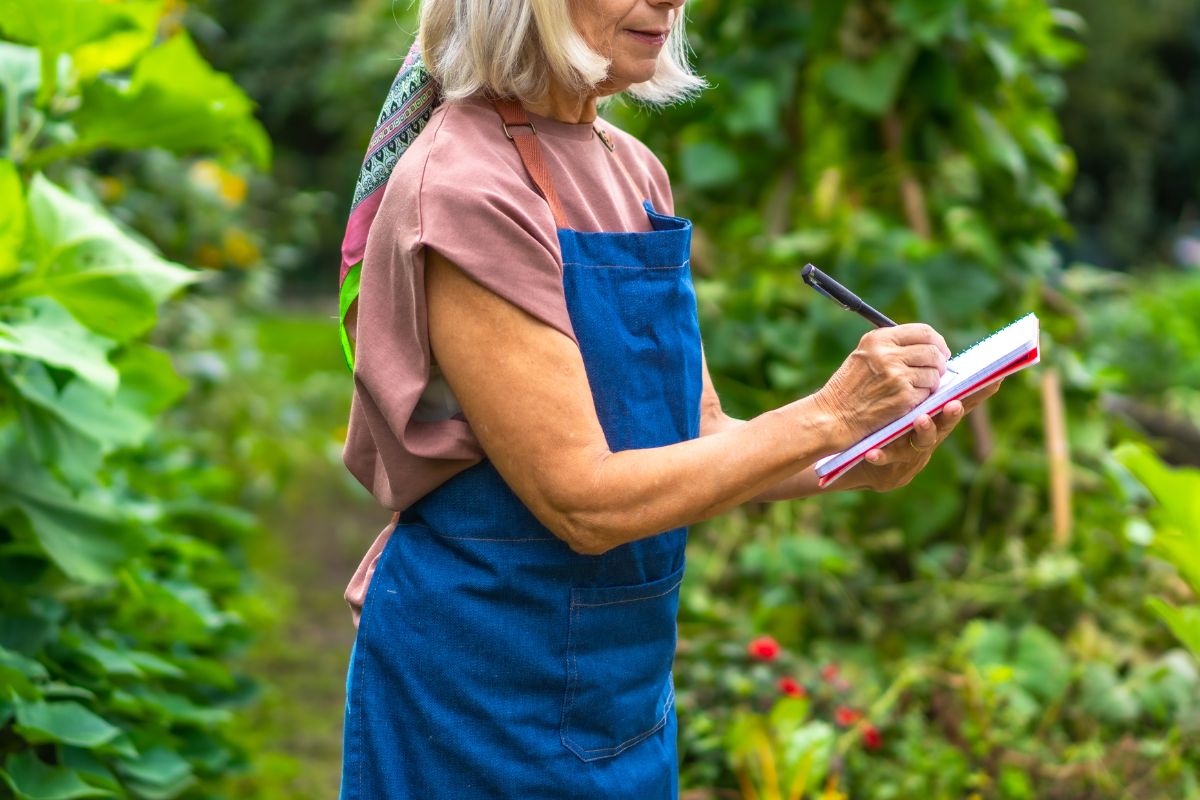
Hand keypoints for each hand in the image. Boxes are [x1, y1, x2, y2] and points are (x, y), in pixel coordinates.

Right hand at [814, 324, 951, 448]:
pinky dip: (923, 397)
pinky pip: (927, 393)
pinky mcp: (904, 397)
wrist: (835, 415)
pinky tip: (909, 400)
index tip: (940, 350)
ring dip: (932, 382)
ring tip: (919, 387)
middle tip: (938, 371)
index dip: (937, 341)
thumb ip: (892, 345)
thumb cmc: (850, 387)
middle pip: (932, 351)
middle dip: (940, 362)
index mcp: (879, 339)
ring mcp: (897, 376)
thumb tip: (929, 344)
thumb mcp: (864, 355)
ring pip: (934, 373)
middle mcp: (888, 354)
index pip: (923, 331)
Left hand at [838, 381, 1000, 491]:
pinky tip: (872, 452)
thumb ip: (928, 378)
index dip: (981, 392)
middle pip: (948, 420)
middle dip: (952, 412)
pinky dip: (881, 455)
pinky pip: (887, 456)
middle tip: (954, 403)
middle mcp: (934, 429)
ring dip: (926, 429)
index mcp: (939, 412)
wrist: (879, 455)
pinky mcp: (894, 458)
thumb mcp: (918, 399)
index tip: (994, 380)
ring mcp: (915, 445)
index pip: (964, 399)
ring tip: (922, 419)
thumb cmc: (904, 420)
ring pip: (925, 439)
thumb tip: (940, 348)